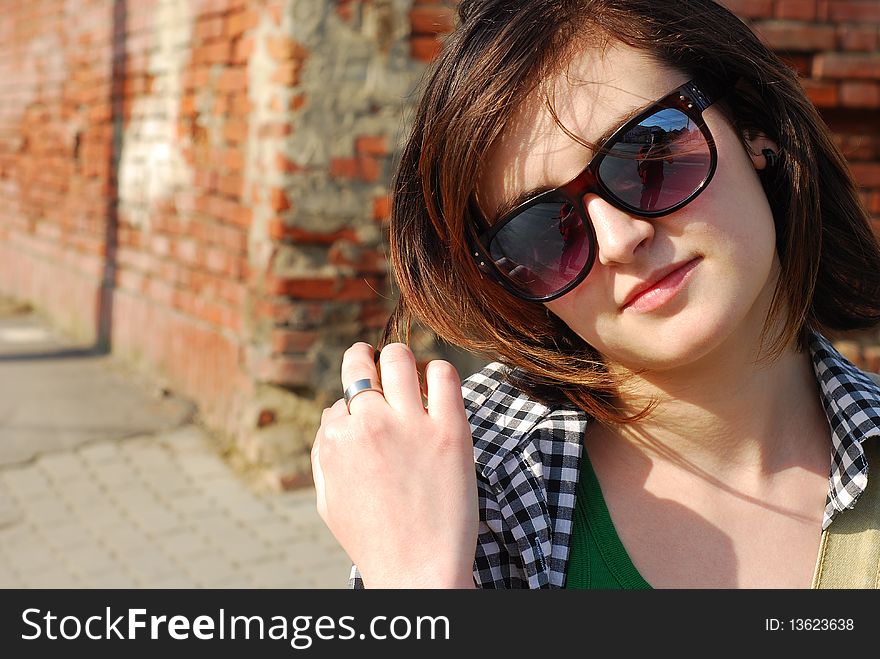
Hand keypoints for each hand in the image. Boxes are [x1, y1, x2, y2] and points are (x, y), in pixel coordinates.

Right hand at [311, 342, 477, 587]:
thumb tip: (334, 415)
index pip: (341, 401)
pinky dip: (438, 372)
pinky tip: (438, 389)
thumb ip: (324, 454)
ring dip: (400, 360)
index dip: (355, 411)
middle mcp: (368, 424)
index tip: (370, 423)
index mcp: (335, 440)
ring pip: (398, 356)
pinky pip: (443, 373)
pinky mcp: (449, 429)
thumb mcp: (327, 500)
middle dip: (366, 360)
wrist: (419, 572)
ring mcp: (410, 424)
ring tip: (410, 375)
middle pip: (360, 361)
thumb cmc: (373, 541)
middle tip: (379, 367)